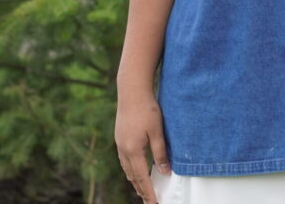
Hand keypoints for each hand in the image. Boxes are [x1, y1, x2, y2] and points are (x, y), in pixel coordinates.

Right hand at [114, 88, 170, 202]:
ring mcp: (120, 144)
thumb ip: (160, 153)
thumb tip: (165, 172)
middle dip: (141, 190)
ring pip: (127, 169)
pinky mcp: (119, 137)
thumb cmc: (146, 109)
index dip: (149, 192)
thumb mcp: (157, 131)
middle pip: (133, 177)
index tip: (154, 203)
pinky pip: (124, 160)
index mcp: (133, 151)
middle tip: (149, 200)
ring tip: (142, 189)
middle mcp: (124, 150)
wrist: (131, 91)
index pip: (142, 178)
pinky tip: (135, 168)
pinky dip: (131, 169)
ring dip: (135, 181)